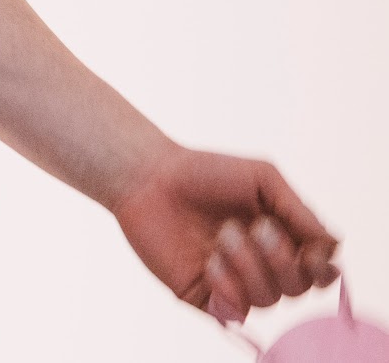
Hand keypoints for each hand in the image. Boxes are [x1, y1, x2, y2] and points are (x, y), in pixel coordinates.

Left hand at [110, 145, 338, 324]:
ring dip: (249, 266)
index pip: (320, 271)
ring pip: (268, 300)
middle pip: (299, 289)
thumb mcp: (263, 178)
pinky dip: (228, 287)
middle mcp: (262, 265)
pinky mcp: (205, 296)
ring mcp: (235, 282)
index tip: (310, 250)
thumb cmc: (205, 171)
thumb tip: (334, 245)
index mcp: (282, 239)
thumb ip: (300, 212)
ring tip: (222, 235)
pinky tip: (209, 262)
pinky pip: (235, 312)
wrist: (148, 176)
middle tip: (254, 226)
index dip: (322, 267)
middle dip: (281, 259)